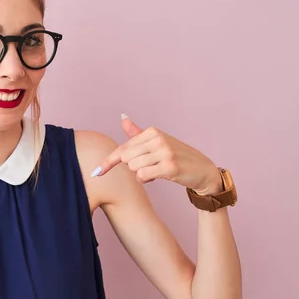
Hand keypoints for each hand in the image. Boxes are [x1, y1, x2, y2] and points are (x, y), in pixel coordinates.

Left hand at [92, 115, 222, 194]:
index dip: (108, 162)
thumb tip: (122, 118)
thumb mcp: (157, 142)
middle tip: (148, 168)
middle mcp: (157, 138)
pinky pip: (143, 176)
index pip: (123, 148)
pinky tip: (157, 177)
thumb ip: (137, 133)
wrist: (203, 170)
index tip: (95, 173)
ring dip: (141, 175)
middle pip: (126, 159)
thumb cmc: (177, 157)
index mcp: (152, 131)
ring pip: (134, 168)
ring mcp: (164, 152)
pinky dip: (146, 180)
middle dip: (132, 167)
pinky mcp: (170, 166)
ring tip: (155, 171)